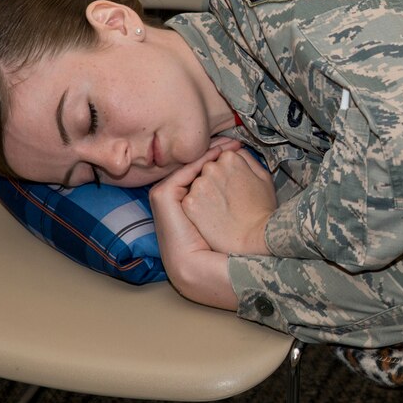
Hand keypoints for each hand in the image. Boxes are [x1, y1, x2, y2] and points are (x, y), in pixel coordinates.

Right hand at [149, 143, 238, 309]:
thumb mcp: (229, 209)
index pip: (202, 169)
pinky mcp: (162, 194)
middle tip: (235, 139)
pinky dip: (201, 161)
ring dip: (210, 152)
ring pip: (190, 166)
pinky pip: (184, 171)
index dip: (221, 156)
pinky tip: (219, 153)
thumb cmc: (222, 241)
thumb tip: (240, 163)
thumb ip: (232, 188)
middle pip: (196, 165)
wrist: (202, 263)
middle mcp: (176, 194)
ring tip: (230, 142)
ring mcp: (167, 193)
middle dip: (216, 151)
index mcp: (188, 197)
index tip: (240, 145)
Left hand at [181, 146, 277, 255]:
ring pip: (197, 185)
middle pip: (207, 170)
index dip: (227, 171)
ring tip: (222, 209)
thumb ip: (247, 159)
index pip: (221, 157)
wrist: (254, 240)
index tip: (234, 184)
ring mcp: (198, 186)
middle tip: (229, 198)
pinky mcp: (189, 203)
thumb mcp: (263, 178)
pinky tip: (212, 217)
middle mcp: (211, 168)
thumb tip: (235, 151)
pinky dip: (198, 207)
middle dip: (215, 181)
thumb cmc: (263, 210)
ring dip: (205, 194)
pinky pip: (189, 200)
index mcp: (230, 158)